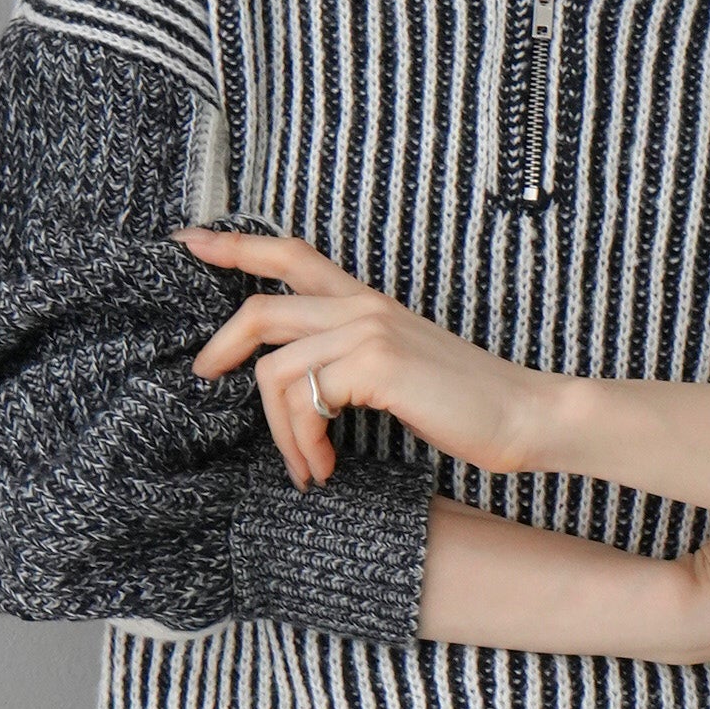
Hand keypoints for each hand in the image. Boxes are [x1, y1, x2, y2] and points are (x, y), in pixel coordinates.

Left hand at [174, 226, 554, 487]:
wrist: (522, 415)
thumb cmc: (462, 403)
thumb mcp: (394, 370)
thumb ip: (345, 360)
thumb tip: (283, 384)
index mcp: (363, 300)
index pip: (288, 254)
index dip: (232, 245)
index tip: (187, 240)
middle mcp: (361, 305)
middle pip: (260, 310)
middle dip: (220, 350)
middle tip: (203, 380)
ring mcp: (367, 330)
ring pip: (274, 371)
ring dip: (279, 433)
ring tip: (306, 467)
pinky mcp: (376, 363)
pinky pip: (305, 400)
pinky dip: (304, 443)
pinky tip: (325, 468)